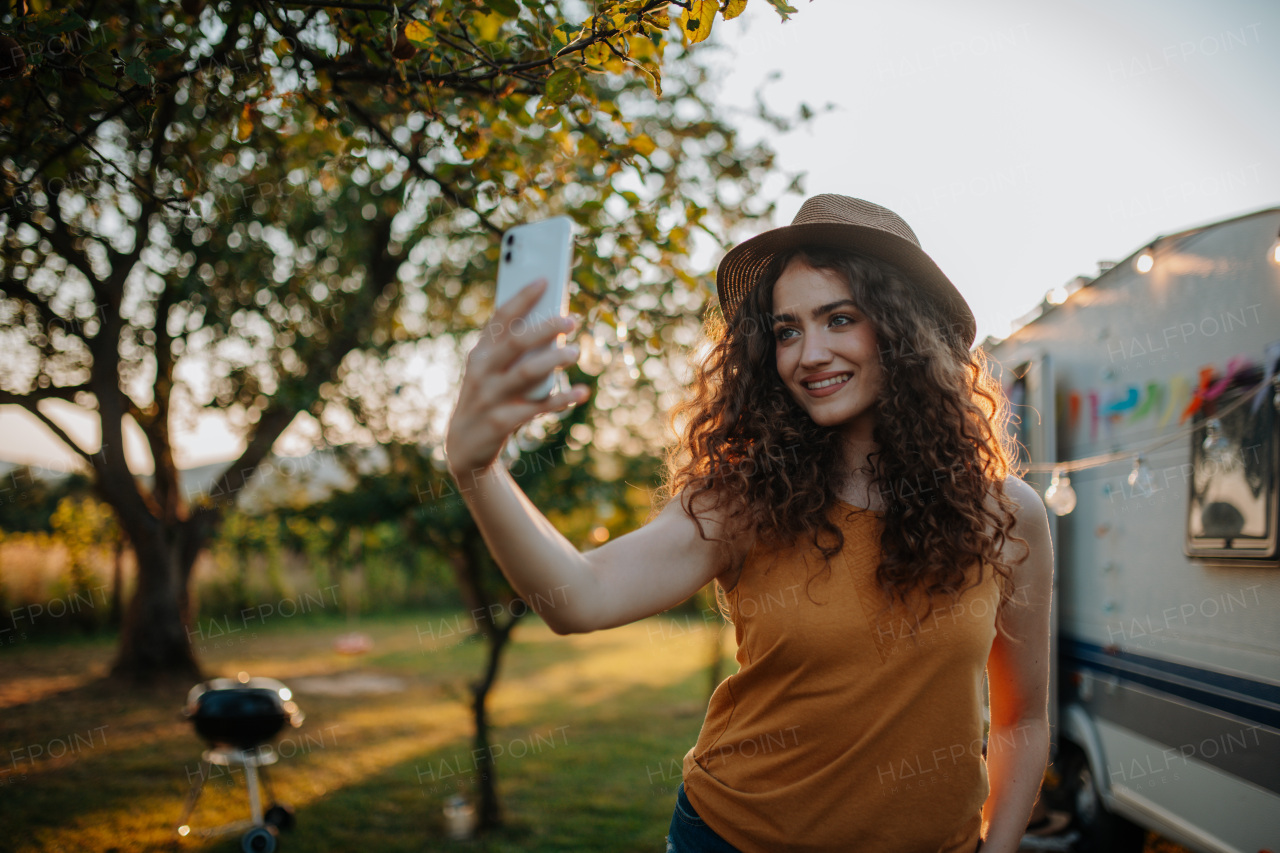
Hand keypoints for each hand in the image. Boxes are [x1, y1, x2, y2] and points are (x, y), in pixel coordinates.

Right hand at [445, 279, 589, 481]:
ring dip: (554, 360)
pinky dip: (561, 399)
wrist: (464, 446)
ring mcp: (490, 396)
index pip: (500, 317)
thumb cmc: (488, 397)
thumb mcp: (491, 371)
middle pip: (516, 341)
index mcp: (481, 352)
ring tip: (575, 352)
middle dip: (545, 327)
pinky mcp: (500, 421)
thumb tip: (554, 327)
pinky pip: (536, 407)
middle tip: (572, 319)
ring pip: (526, 372)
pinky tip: (581, 392)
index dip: (522, 297)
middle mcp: (482, 370)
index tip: (545, 280)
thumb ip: (514, 352)